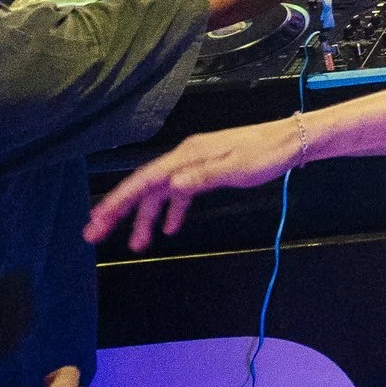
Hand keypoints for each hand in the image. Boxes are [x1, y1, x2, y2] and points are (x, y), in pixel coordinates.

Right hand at [85, 120, 307, 249]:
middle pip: (144, 186)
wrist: (290, 141)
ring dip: (146, 218)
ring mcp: (194, 164)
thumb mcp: (236, 168)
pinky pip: (179, 193)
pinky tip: (168, 229)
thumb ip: (202, 177)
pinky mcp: (206, 170)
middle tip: (94, 234)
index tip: (97, 221)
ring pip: (160, 193)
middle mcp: (184, 157)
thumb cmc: (265, 155)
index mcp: (187, 155)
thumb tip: (170, 186)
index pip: (144, 180)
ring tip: (136, 245)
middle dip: (119, 210)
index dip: (118, 201)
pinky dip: (171, 211)